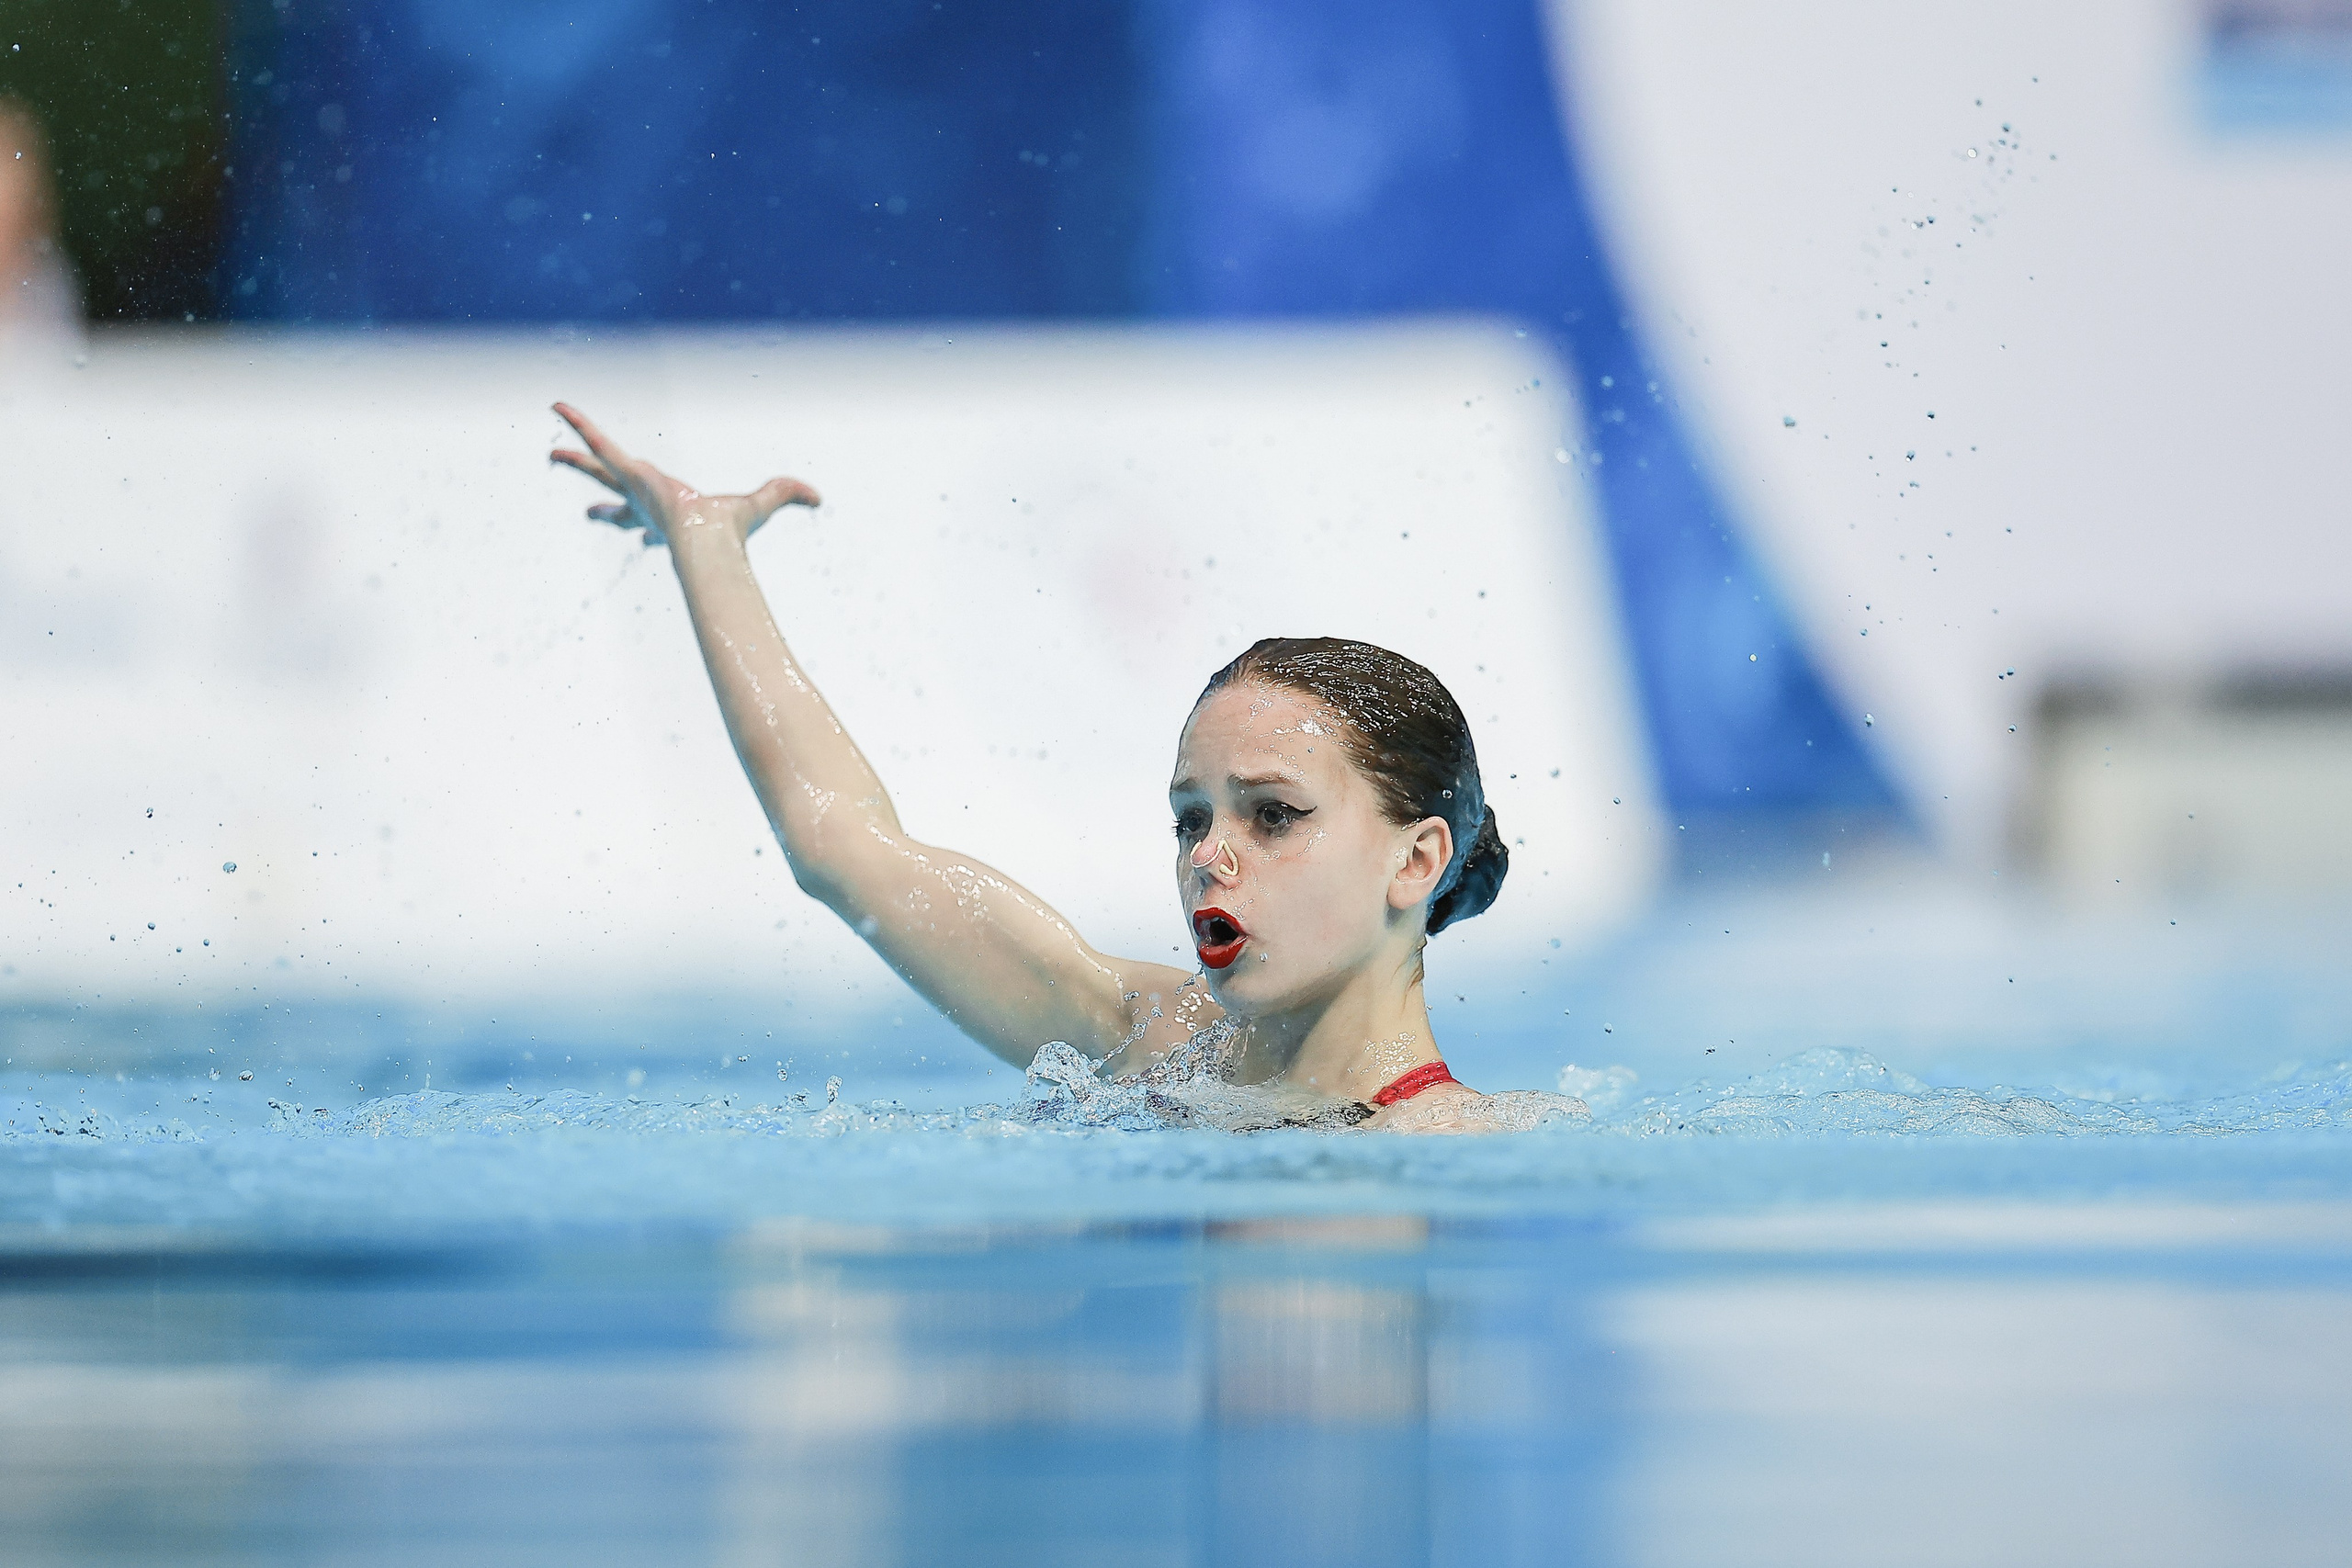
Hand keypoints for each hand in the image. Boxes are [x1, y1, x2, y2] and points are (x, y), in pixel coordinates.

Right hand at [550, 402, 819, 552]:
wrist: (704, 537)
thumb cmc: (729, 530)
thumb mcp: (762, 505)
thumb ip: (787, 496)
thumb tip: (820, 498)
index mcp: (669, 521)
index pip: (650, 528)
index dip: (644, 533)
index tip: (640, 536)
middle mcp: (644, 509)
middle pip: (616, 507)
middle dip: (602, 509)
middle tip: (589, 512)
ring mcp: (631, 490)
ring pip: (598, 471)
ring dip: (576, 461)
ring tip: (553, 456)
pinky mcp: (625, 471)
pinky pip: (597, 442)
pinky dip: (578, 423)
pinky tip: (558, 406)